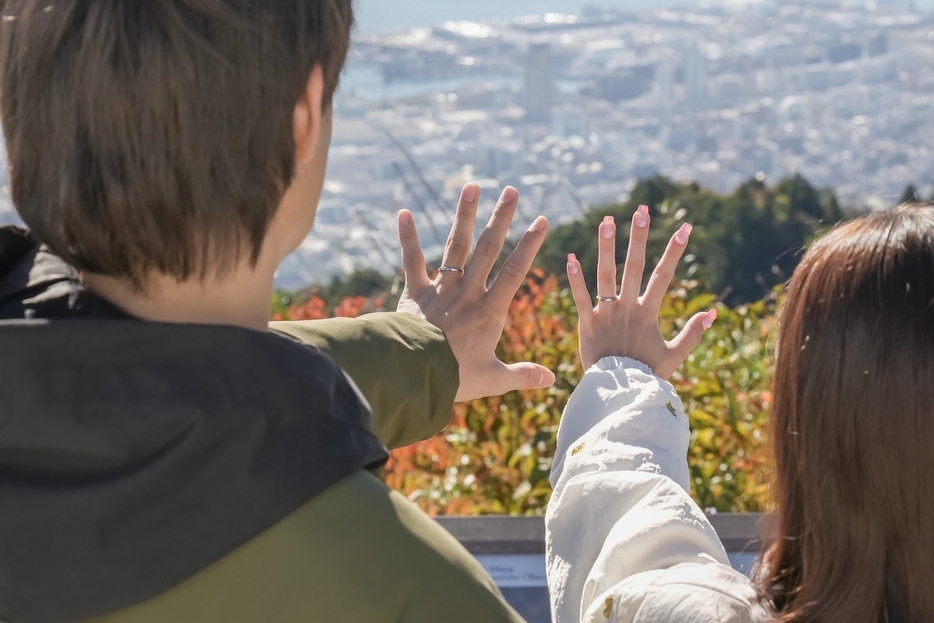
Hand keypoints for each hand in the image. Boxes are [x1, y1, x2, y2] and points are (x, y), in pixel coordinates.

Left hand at [397, 184, 555, 401]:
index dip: (530, 245)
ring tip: (472, 187)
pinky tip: (404, 212)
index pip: (515, 271)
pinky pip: (412, 261)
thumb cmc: (454, 378)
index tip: (542, 220)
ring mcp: (441, 289)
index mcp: (490, 311)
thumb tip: (551, 380)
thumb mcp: (493, 379)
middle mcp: (468, 293)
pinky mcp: (415, 293)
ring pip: (456, 246)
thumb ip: (522, 375)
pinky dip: (407, 237)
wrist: (412, 375)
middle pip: (488, 248)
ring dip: (464, 215)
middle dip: (501, 218)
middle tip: (511, 191)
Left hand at [566, 205, 716, 377]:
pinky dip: (575, 279)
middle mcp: (628, 308)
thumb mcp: (674, 355)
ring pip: (606, 275)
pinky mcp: (587, 324)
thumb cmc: (647, 375)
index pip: (664, 275)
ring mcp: (606, 314)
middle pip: (634, 267)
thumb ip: (692, 333)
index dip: (674, 250)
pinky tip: (570, 257)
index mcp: (649, 313)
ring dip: (606, 247)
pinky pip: (580, 298)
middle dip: (639, 238)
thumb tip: (713, 313)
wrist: (619, 394)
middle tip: (642, 211)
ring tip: (606, 221)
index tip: (685, 227)